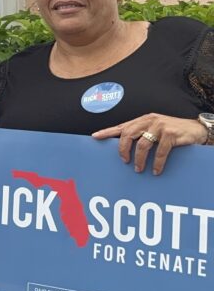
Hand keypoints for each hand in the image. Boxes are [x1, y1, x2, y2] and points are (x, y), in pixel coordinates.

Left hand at [92, 113, 207, 174]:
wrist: (196, 128)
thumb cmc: (172, 131)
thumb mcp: (154, 129)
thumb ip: (141, 134)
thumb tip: (123, 148)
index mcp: (142, 120)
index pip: (121, 126)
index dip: (107, 132)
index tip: (94, 137)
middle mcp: (149, 120)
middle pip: (128, 134)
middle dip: (123, 149)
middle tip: (124, 161)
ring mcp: (160, 126)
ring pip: (143, 144)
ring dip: (139, 159)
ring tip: (139, 169)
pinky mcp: (171, 134)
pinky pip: (160, 151)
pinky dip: (157, 162)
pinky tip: (156, 170)